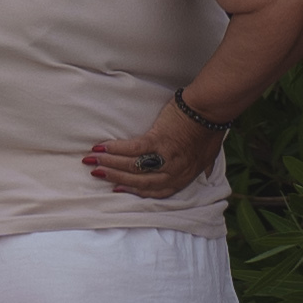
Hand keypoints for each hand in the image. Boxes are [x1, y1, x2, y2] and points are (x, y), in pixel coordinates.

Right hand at [83, 101, 221, 202]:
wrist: (209, 110)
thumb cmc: (210, 129)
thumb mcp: (208, 155)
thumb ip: (200, 166)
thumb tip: (203, 172)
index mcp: (184, 176)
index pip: (156, 191)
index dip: (135, 191)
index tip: (118, 189)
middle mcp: (173, 172)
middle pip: (139, 181)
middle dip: (115, 178)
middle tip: (97, 174)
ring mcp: (165, 158)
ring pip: (132, 166)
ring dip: (109, 164)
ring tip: (93, 161)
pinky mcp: (158, 140)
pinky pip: (132, 149)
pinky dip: (114, 149)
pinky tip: (101, 148)